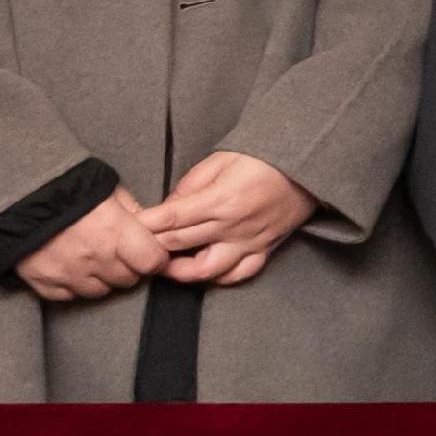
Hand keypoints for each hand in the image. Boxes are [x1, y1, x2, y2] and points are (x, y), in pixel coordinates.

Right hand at [18, 193, 169, 302]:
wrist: (18, 197)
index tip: (150, 253)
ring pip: (100, 291)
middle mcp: (95, 257)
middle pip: (127, 279)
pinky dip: (74, 285)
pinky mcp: (45, 283)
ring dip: (102, 278)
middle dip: (128, 267)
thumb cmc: (68, 189)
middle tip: (118, 252)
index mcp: (116, 232)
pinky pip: (69, 296)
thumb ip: (133, 212)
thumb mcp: (109, 191)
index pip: (152, 262)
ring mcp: (69, 274)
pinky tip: (71, 266)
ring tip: (93, 258)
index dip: (154, 258)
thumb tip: (152, 228)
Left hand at [144, 151, 316, 287]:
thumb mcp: (221, 159)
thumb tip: (168, 206)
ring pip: (206, 270)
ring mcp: (249, 241)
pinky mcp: (264, 248)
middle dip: (152, 245)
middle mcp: (232, 226)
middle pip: (180, 243)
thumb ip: (191, 185)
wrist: (307, 164)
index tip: (128, 227)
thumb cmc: (263, 157)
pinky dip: (219, 278)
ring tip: (165, 266)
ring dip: (179, 271)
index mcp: (220, 200)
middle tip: (134, 246)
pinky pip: (240, 273)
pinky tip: (205, 273)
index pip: (171, 218)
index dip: (145, 225)